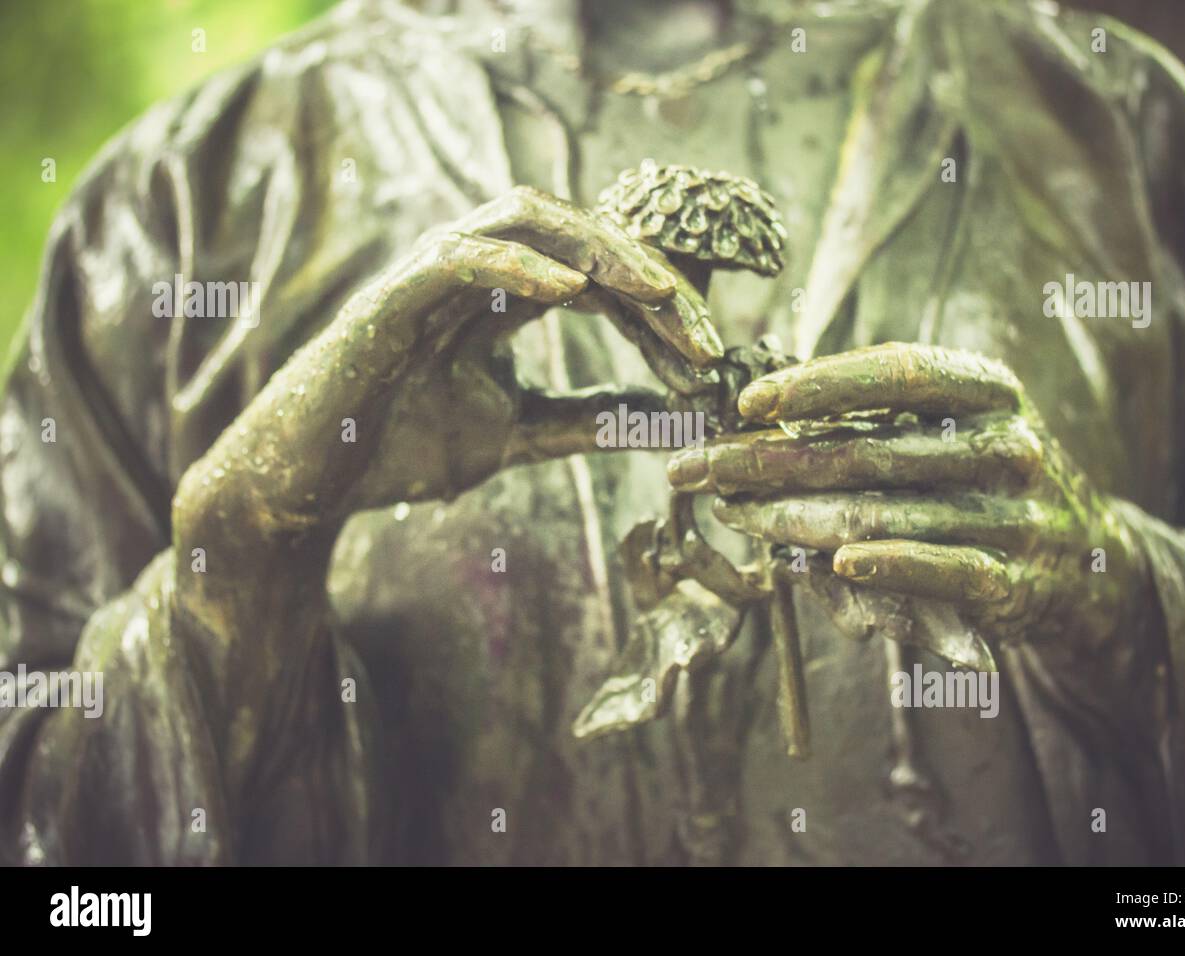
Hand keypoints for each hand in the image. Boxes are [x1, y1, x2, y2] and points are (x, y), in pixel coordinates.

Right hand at [172, 186, 722, 670]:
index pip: (596, 274)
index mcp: (500, 296)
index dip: (658, 306)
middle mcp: (469, 270)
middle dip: (646, 273)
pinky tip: (571, 292)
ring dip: (597, 249)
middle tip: (703, 328)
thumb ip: (587, 423)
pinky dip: (515, 266)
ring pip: (520, 217)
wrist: (307, 487)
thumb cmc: (401, 450)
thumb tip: (671, 420)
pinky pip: (455, 258)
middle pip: (575, 233)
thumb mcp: (518, 436)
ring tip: (657, 291)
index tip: (709, 355)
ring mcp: (425, 275)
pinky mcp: (387, 300)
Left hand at [666, 343, 1148, 649]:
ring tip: (732, 515)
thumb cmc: (983, 478)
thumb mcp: (953, 426)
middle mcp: (1004, 443)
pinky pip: (934, 570)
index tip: (748, 403)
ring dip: (791, 517)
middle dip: (766, 461)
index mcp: (987, 389)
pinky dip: (880, 566)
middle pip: (866, 451)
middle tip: (695, 469)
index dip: (817, 384)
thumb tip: (762, 409)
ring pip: (881, 513)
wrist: (1084, 564)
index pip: (895, 372)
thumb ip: (879, 414)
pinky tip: (828, 563)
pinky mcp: (1010, 579)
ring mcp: (1011, 513)